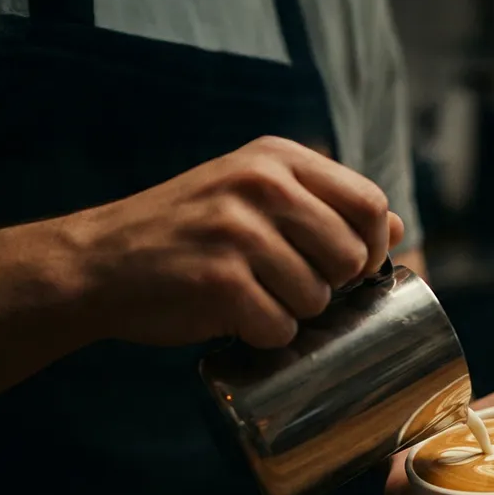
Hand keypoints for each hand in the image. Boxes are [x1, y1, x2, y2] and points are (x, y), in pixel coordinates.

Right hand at [69, 135, 403, 348]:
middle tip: (290, 287)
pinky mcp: (219, 279)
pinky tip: (233, 319)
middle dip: (333, 287)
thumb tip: (396, 226)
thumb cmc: (187, 234)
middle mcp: (261, 184)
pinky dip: (263, 336)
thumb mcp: (252, 196)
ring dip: (294, 313)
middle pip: (352, 255)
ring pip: (318, 298)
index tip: (351, 270)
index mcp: (277, 158)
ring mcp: (238, 230)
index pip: (370, 203)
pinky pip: (279, 327)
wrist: (98, 262)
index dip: (373, 247)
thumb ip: (322, 204)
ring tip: (253, 298)